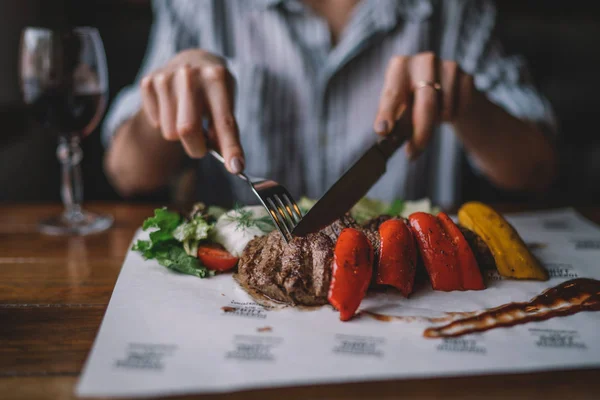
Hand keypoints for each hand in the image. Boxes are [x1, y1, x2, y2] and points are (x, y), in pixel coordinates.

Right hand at [140, 49, 243, 172]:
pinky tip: (173, 107)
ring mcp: (166, 77)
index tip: (236, 167)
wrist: (191, 60)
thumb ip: (226, 132)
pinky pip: (156, 123)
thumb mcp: (227, 104)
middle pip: (187, 130)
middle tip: (202, 148)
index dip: (231, 147)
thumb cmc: (214, 91)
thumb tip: (232, 163)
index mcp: (216, 78)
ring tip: (188, 117)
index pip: (225, 122)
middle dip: (196, 148)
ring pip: (170, 132)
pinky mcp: (149, 82)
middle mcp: (190, 74)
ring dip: (180, 135)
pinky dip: (165, 122)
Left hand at [374, 52, 474, 159]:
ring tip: (431, 118)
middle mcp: (424, 61)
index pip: (393, 93)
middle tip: (412, 154)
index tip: (383, 130)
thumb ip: (393, 120)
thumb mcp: (398, 108)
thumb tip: (385, 134)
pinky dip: (452, 116)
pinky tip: (446, 111)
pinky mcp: (466, 76)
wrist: (444, 88)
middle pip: (426, 103)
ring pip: (445, 108)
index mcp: (400, 66)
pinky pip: (460, 107)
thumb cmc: (412, 100)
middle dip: (420, 133)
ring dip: (437, 123)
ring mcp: (448, 66)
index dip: (387, 113)